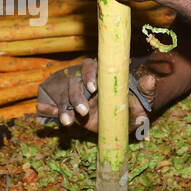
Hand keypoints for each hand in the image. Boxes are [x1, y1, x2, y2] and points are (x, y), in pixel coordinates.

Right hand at [35, 57, 171, 133]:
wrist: (127, 119)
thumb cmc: (136, 105)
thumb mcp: (144, 98)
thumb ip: (146, 88)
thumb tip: (150, 79)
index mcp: (101, 76)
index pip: (90, 67)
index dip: (89, 75)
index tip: (93, 87)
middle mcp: (86, 85)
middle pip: (74, 84)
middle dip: (76, 97)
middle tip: (83, 111)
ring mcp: (77, 98)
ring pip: (64, 98)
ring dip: (63, 109)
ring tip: (67, 122)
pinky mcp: (71, 111)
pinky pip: (56, 108)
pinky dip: (49, 109)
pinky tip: (41, 111)